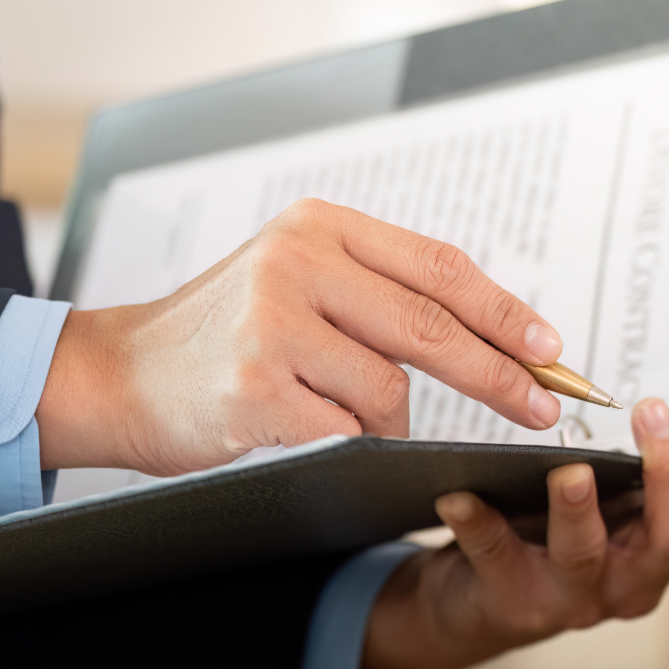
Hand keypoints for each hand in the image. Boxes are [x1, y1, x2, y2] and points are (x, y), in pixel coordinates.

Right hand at [37, 198, 566, 473]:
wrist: (118, 375)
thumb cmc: (225, 336)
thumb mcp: (298, 279)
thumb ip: (379, 291)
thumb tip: (499, 335)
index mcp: (320, 225)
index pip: (439, 267)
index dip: (504, 311)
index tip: (551, 348)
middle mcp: (297, 261)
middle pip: (432, 325)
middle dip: (500, 374)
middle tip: (542, 408)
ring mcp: (272, 323)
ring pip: (389, 389)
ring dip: (387, 421)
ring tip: (336, 414)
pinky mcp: (255, 386)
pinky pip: (345, 431)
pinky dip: (346, 444)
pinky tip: (306, 432)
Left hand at [360, 398, 668, 668]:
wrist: (480, 596)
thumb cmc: (557, 529)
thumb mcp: (617, 496)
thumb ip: (647, 458)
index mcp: (667, 542)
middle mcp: (634, 578)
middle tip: (651, 415)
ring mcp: (575, 597)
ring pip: (587, 555)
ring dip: (578, 510)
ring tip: (569, 471)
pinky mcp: (515, 602)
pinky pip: (497, 558)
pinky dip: (478, 524)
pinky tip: (459, 496)